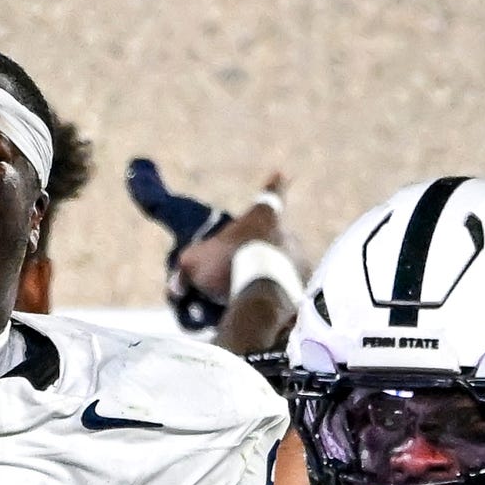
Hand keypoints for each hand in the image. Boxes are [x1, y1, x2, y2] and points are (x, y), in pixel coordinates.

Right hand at [178, 174, 298, 302]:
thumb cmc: (226, 267)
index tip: (283, 172)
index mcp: (262, 219)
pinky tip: (260, 312)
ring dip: (267, 279)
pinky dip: (276, 298)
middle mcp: (288, 235)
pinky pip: (289, 290)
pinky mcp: (306, 288)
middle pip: (271, 243)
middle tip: (238, 274)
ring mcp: (300, 261)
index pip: (270, 196)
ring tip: (246, 301)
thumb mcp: (193, 264)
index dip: (275, 185)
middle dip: (257, 255)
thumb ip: (185, 271)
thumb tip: (178, 285)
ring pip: (281, 267)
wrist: (261, 296)